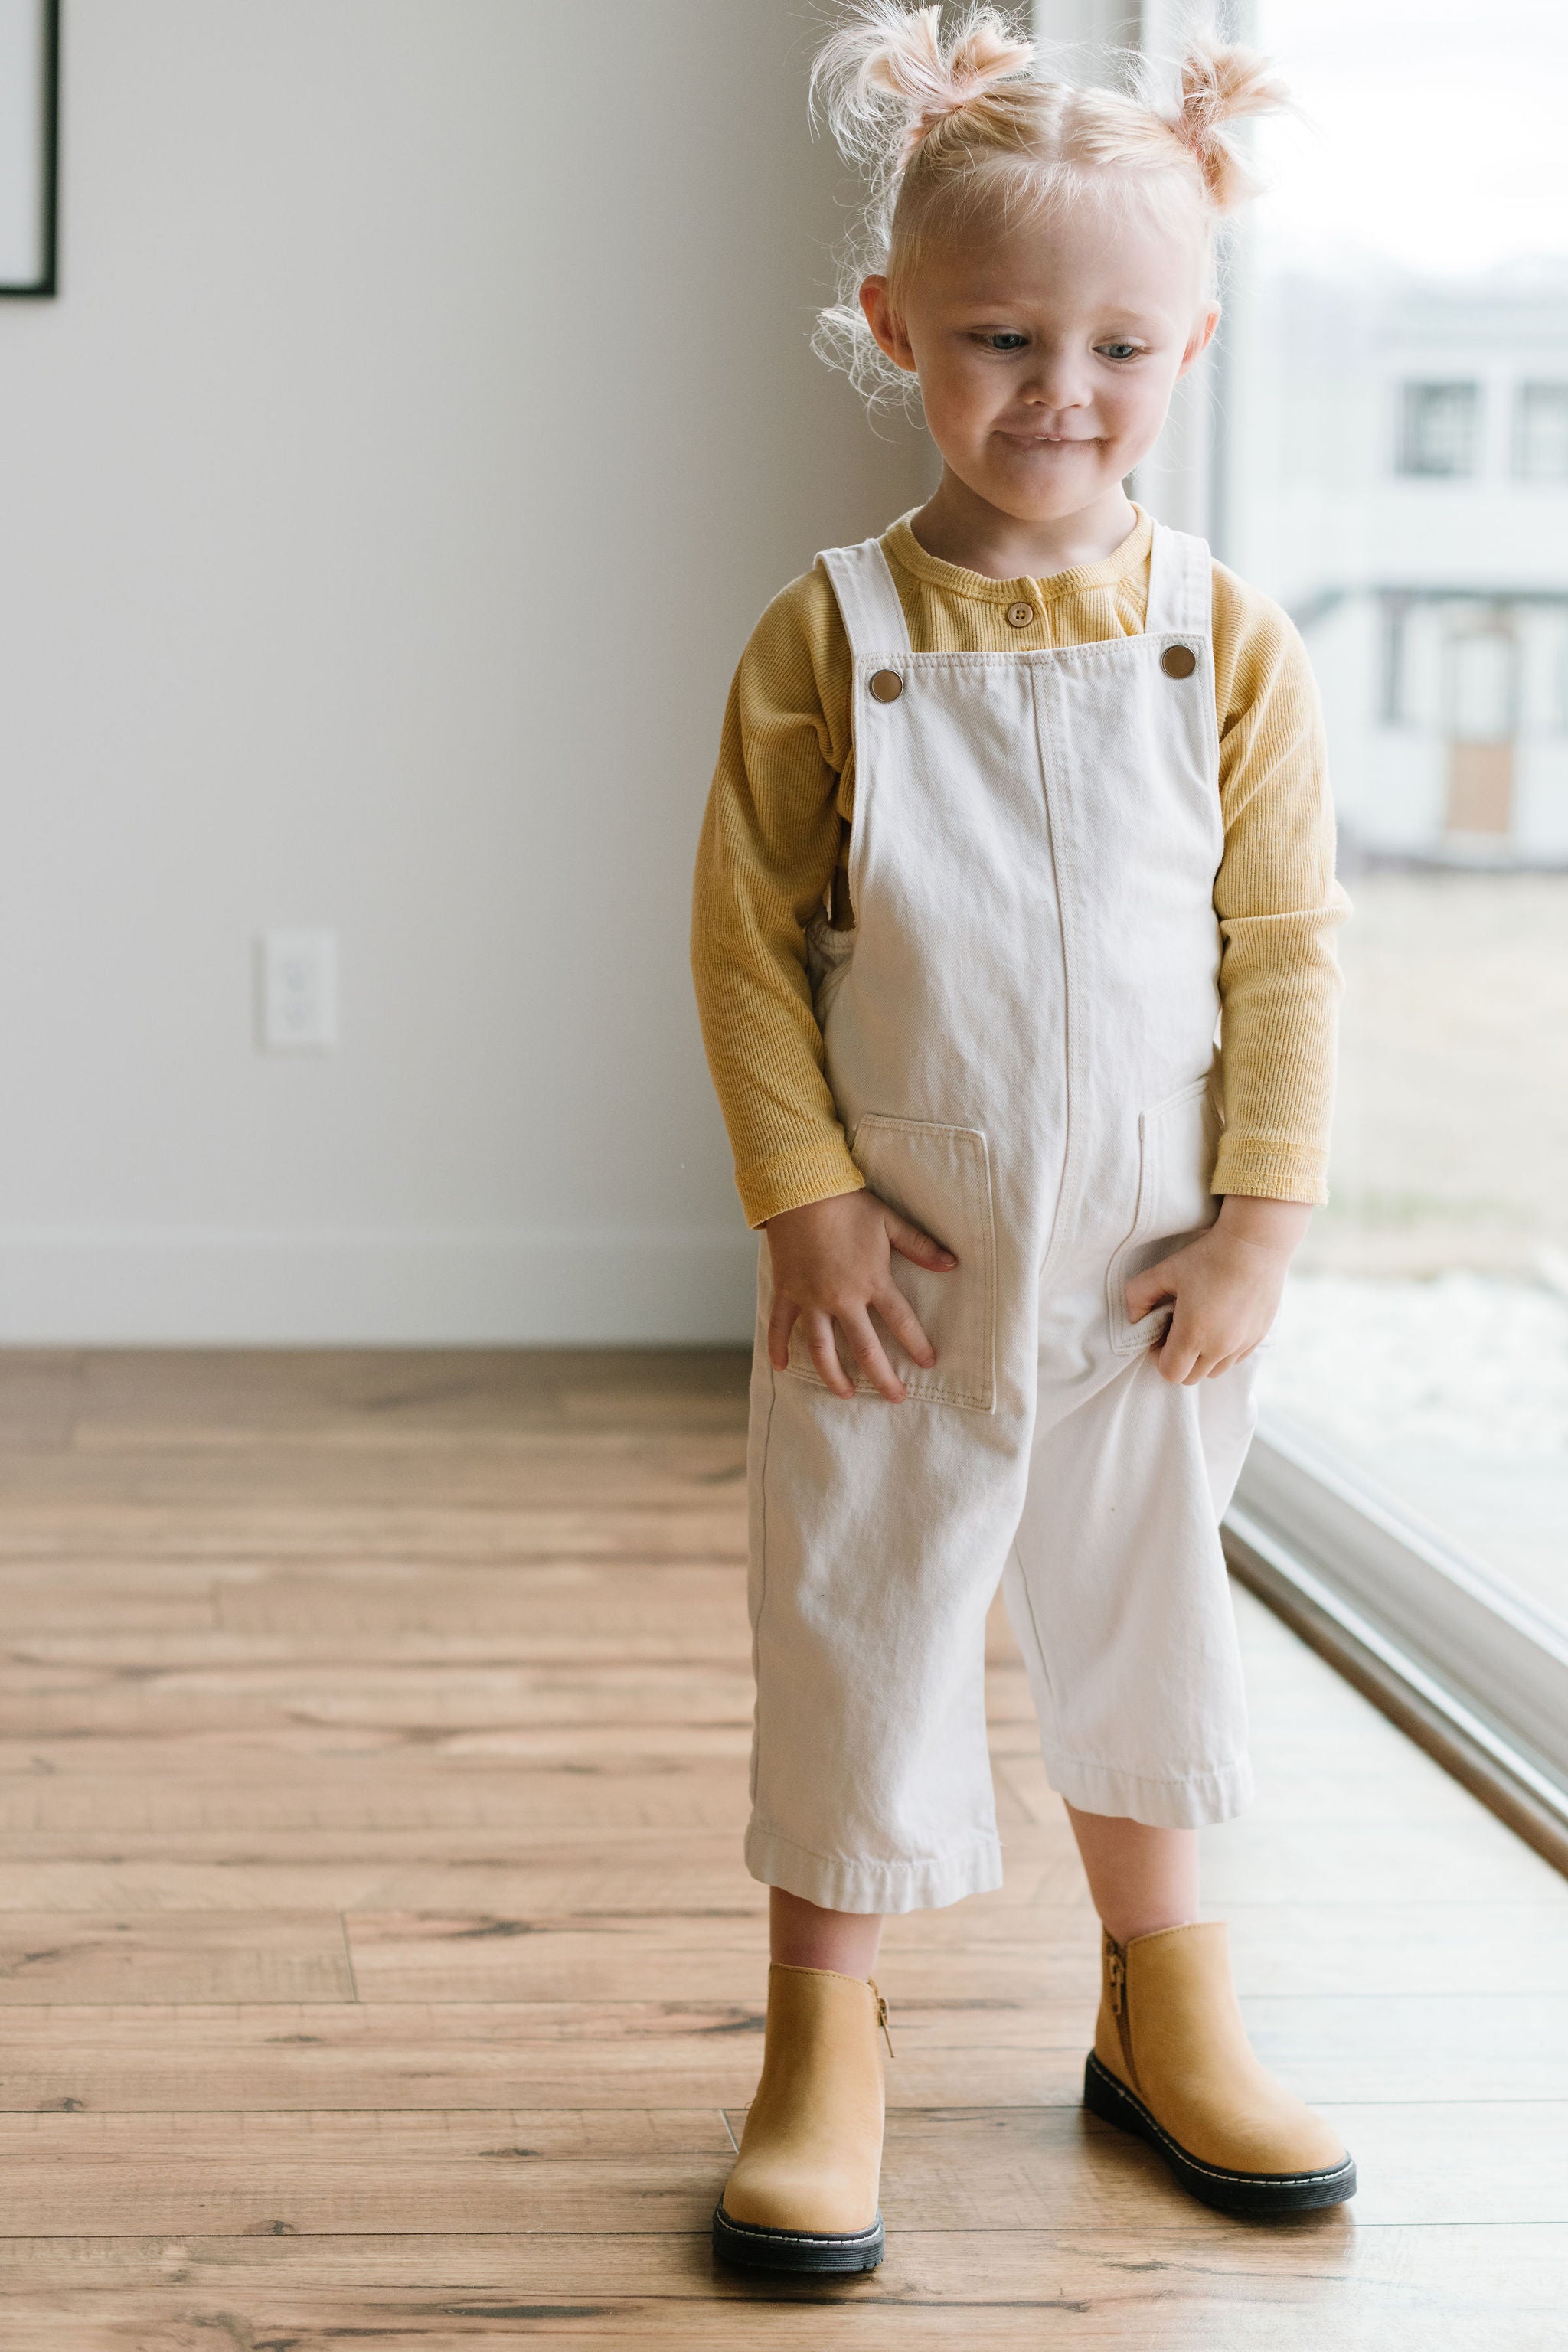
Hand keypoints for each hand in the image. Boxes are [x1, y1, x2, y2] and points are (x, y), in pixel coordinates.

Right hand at [765, 1189, 956, 1402]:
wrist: (800, 1190)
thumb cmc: (848, 1204)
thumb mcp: (890, 1222)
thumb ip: (921, 1247)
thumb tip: (953, 1264)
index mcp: (872, 1281)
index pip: (901, 1321)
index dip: (917, 1345)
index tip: (928, 1363)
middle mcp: (842, 1298)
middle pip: (865, 1347)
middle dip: (882, 1377)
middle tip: (895, 1397)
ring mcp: (811, 1298)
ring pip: (821, 1348)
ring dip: (834, 1375)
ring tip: (846, 1393)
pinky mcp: (787, 1292)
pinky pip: (780, 1326)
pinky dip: (778, 1347)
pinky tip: (782, 1368)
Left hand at [1125, 1195, 1310, 1386]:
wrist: (1256, 1244)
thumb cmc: (1209, 1256)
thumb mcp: (1165, 1270)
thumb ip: (1138, 1295)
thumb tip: (1134, 1317)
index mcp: (1194, 1334)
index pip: (1170, 1372)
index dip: (1158, 1358)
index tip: (1160, 1335)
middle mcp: (1220, 1347)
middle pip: (1191, 1377)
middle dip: (1178, 1360)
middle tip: (1176, 1331)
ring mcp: (1242, 1344)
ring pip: (1214, 1371)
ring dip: (1201, 1358)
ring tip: (1199, 1326)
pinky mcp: (1259, 1337)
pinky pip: (1235, 1359)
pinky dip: (1223, 1351)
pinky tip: (1219, 1322)